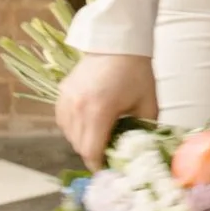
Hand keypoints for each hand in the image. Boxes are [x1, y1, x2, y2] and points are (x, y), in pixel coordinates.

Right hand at [56, 52, 158, 168]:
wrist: (117, 41)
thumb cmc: (136, 71)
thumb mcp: (148, 104)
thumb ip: (145, 131)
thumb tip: (144, 152)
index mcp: (99, 110)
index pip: (90, 151)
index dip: (99, 165)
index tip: (109, 169)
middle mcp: (77, 107)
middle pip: (78, 146)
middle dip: (92, 154)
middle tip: (108, 154)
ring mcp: (66, 99)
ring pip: (68, 135)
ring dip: (82, 141)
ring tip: (99, 137)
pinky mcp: (61, 93)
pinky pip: (63, 121)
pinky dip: (73, 127)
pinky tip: (87, 123)